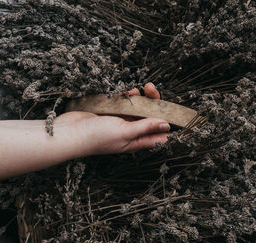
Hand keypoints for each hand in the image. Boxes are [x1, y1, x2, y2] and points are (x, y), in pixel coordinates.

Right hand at [55, 83, 169, 154]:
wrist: (70, 131)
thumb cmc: (96, 137)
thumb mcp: (124, 133)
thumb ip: (145, 128)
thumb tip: (166, 125)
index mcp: (137, 141)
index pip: (160, 135)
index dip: (172, 126)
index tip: (185, 118)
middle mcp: (132, 131)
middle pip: (151, 117)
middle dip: (155, 103)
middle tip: (152, 89)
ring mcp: (121, 121)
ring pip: (139, 107)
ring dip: (141, 97)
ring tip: (139, 89)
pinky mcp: (112, 112)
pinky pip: (125, 102)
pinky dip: (127, 96)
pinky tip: (126, 92)